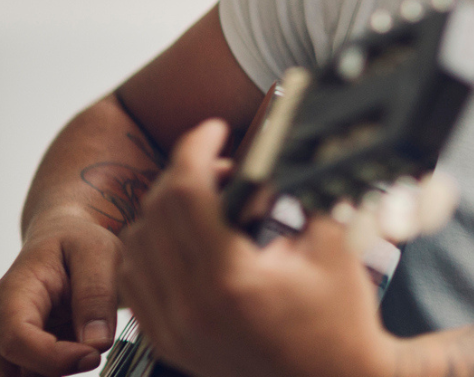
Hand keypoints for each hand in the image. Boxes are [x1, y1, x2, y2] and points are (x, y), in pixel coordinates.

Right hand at [0, 210, 120, 376]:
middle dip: (49, 373)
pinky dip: (58, 373)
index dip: (52, 358)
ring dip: (55, 374)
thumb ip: (97, 294)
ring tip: (87, 351)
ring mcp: (8, 344)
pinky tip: (82, 355)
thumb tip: (97, 343)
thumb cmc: (78, 242)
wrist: (65, 239)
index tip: (92, 356)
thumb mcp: (98, 252)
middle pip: (5, 373)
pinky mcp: (25, 356)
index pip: (17, 340)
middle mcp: (1, 326)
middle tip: (90, 360)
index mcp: (14, 296)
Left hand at [117, 119, 398, 376]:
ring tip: (203, 203)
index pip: (186, 195)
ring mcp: (175, 330)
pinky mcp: (170, 343)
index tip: (212, 129)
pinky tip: (182, 241)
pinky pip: (133, 283)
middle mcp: (192, 308)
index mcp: (232, 281)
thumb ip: (294, 196)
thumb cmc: (339, 320)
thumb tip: (269, 158)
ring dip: (161, 212)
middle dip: (183, 174)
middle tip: (221, 166)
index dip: (195, 150)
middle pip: (154, 214)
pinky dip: (149, 251)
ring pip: (134, 247)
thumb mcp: (329, 245)